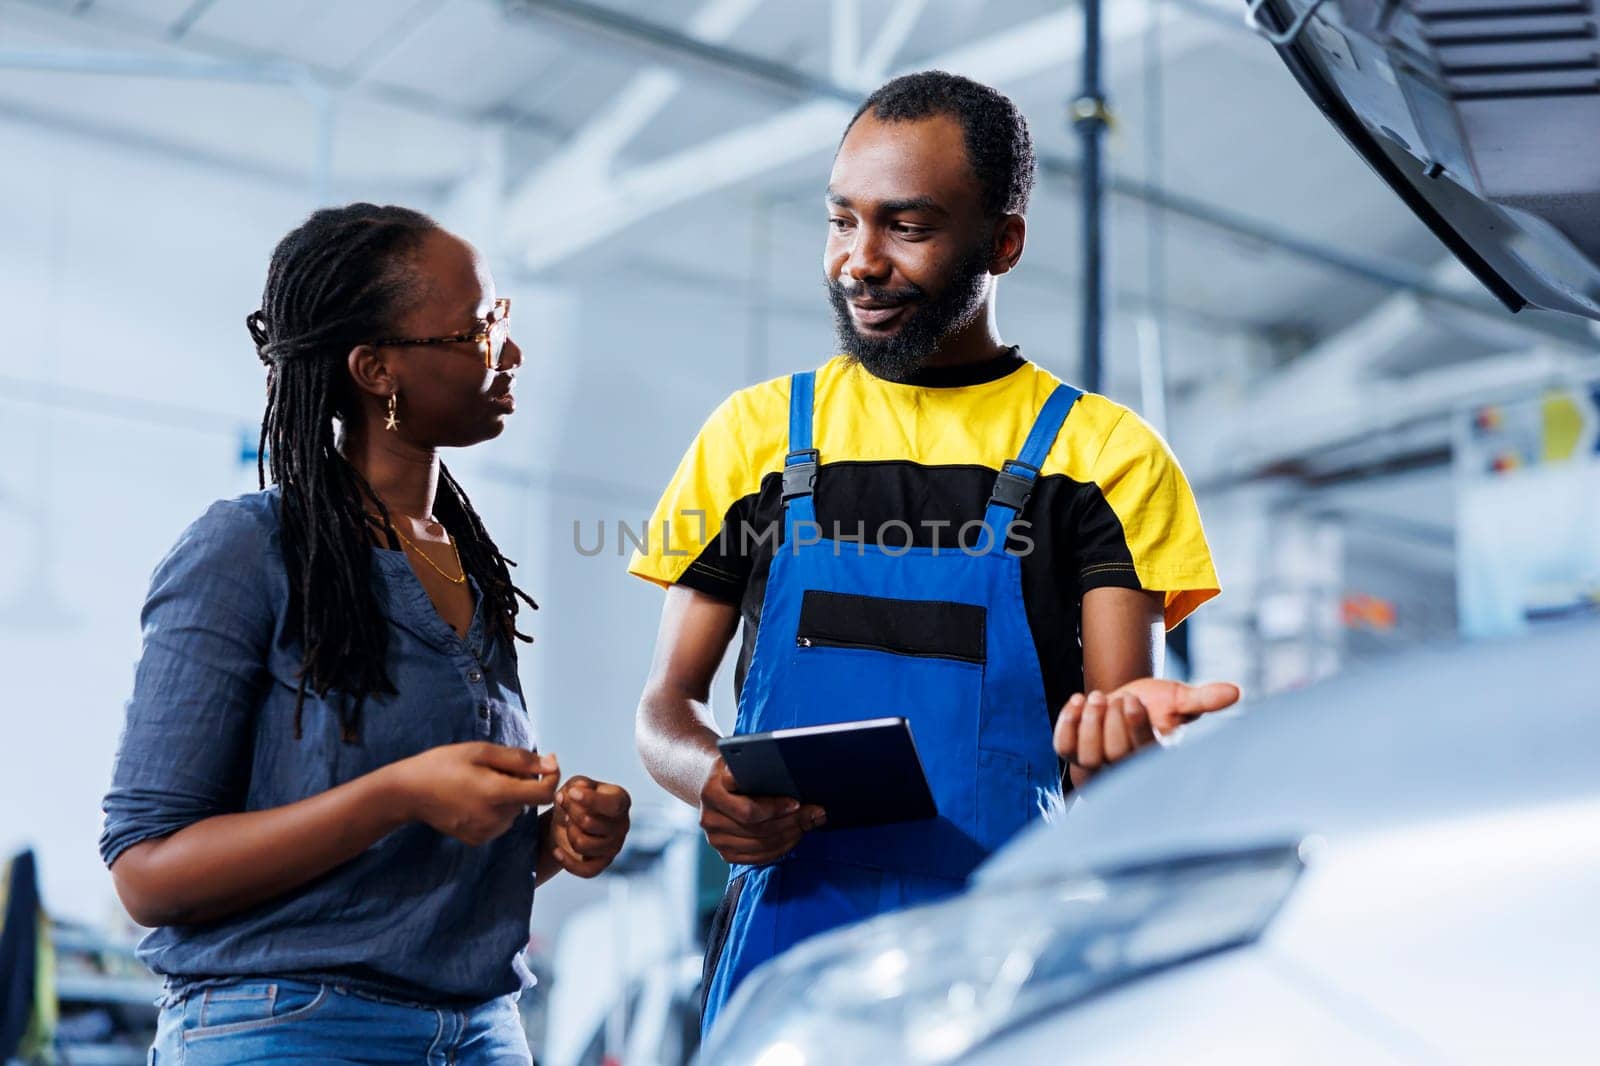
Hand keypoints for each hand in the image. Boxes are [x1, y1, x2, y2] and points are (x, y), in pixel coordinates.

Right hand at [391, 743, 559, 846]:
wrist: (408, 792)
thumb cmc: (443, 764)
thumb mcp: (481, 751)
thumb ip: (520, 759)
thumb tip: (552, 764)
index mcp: (497, 793)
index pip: (544, 794)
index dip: (552, 777)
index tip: (546, 763)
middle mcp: (496, 818)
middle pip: (528, 800)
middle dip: (522, 782)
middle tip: (494, 768)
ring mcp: (487, 832)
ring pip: (515, 811)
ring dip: (508, 796)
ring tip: (479, 783)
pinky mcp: (478, 839)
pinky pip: (500, 822)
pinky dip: (496, 809)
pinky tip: (473, 799)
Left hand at [547, 777, 631, 877]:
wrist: (568, 821)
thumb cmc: (576, 800)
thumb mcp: (575, 785)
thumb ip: (578, 784)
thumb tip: (579, 788)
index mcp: (621, 801)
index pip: (611, 804)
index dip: (591, 799)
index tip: (572, 793)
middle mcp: (623, 825)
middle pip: (589, 823)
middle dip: (569, 814)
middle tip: (564, 808)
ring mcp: (615, 847)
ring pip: (582, 844)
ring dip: (568, 833)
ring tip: (567, 825)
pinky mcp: (603, 864)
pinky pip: (586, 870)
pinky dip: (567, 862)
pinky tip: (557, 851)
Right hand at [698, 757, 824, 865]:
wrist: (712, 786)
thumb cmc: (732, 771)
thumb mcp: (739, 761)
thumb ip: (755, 768)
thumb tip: (790, 779)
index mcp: (711, 793)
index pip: (749, 810)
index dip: (776, 809)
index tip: (797, 803)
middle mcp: (709, 819)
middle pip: (758, 830)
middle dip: (790, 822)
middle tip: (812, 814)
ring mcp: (716, 840)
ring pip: (761, 845)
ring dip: (789, 836)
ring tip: (806, 824)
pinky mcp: (725, 854)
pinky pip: (758, 858)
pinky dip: (779, 849)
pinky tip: (792, 837)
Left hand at [1055, 679, 1240, 772]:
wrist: (1125, 703)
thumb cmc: (1158, 706)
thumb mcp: (1180, 700)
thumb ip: (1203, 699)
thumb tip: (1236, 692)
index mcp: (1153, 759)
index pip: (1141, 753)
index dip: (1135, 727)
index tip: (1134, 699)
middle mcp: (1123, 767)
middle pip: (1112, 755)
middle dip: (1112, 722)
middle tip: (1120, 696)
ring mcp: (1095, 762)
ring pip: (1086, 755)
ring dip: (1089, 722)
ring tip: (1099, 696)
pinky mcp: (1073, 752)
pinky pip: (1063, 747)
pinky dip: (1067, 723)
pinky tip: (1078, 700)